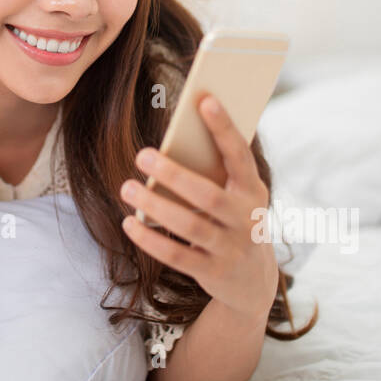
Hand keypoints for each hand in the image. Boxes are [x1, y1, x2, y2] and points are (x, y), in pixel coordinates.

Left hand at [118, 96, 278, 323]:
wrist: (253, 281)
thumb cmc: (234, 221)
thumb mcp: (237, 196)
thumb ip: (215, 172)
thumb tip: (176, 138)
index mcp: (253, 190)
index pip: (240, 154)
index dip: (223, 127)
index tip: (204, 99)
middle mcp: (247, 219)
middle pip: (207, 195)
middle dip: (174, 174)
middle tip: (142, 154)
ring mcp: (231, 248)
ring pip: (190, 225)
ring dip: (155, 206)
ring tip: (127, 187)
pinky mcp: (213, 272)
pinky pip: (178, 256)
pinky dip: (151, 240)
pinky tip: (129, 223)